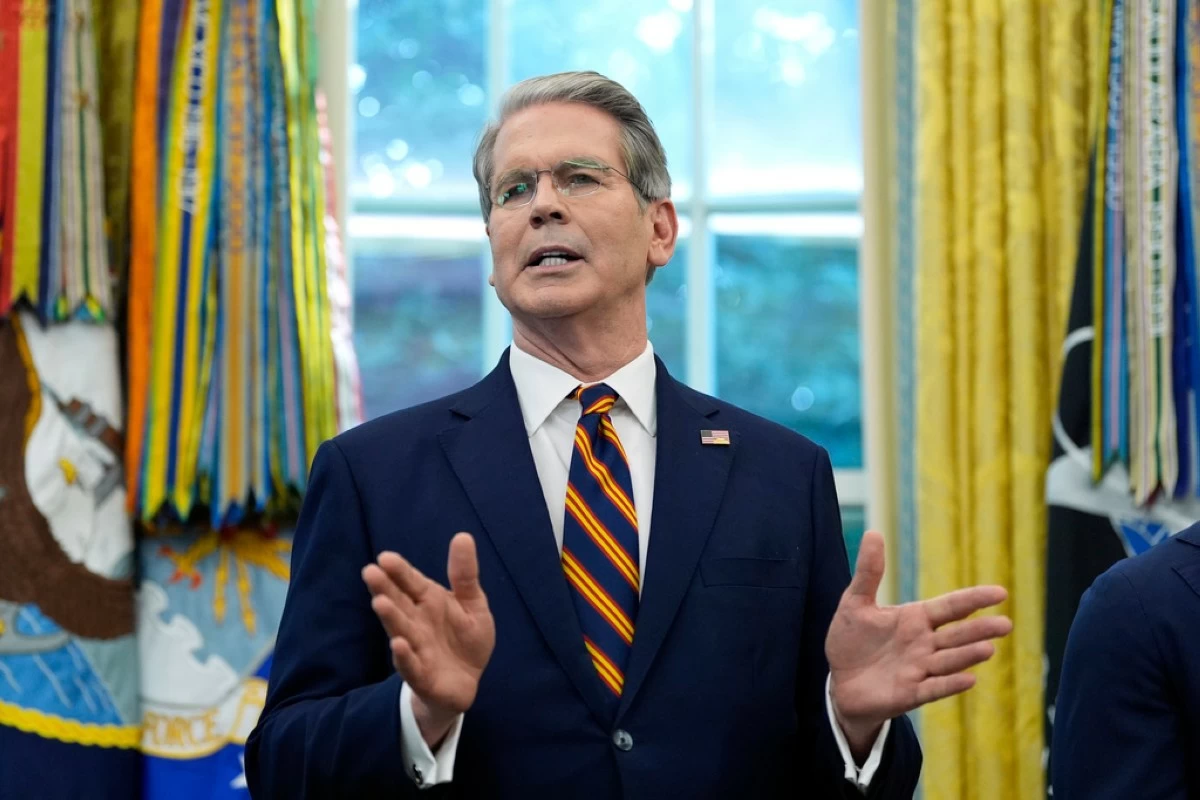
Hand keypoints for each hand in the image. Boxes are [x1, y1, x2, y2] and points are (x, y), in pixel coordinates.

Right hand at [361, 533, 495, 747]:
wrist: (467, 681)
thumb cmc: (465, 639)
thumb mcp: (473, 603)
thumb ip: (465, 574)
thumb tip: (463, 536)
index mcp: (428, 601)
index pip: (411, 582)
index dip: (399, 570)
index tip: (385, 557)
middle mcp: (417, 622)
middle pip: (399, 603)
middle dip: (385, 589)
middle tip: (370, 572)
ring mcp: (417, 649)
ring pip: (400, 630)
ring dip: (390, 618)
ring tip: (380, 603)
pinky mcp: (422, 675)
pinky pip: (411, 665)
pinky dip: (404, 656)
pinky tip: (398, 644)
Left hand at [825, 530, 1011, 756]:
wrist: (838, 682)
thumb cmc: (851, 641)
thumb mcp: (855, 602)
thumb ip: (869, 572)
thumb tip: (874, 532)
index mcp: (915, 619)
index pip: (951, 606)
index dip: (974, 599)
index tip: (1001, 592)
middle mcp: (924, 644)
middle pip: (958, 635)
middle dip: (980, 629)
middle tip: (1006, 624)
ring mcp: (919, 669)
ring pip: (949, 661)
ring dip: (967, 655)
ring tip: (988, 648)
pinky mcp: (909, 693)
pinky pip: (933, 688)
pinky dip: (950, 684)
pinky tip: (969, 680)